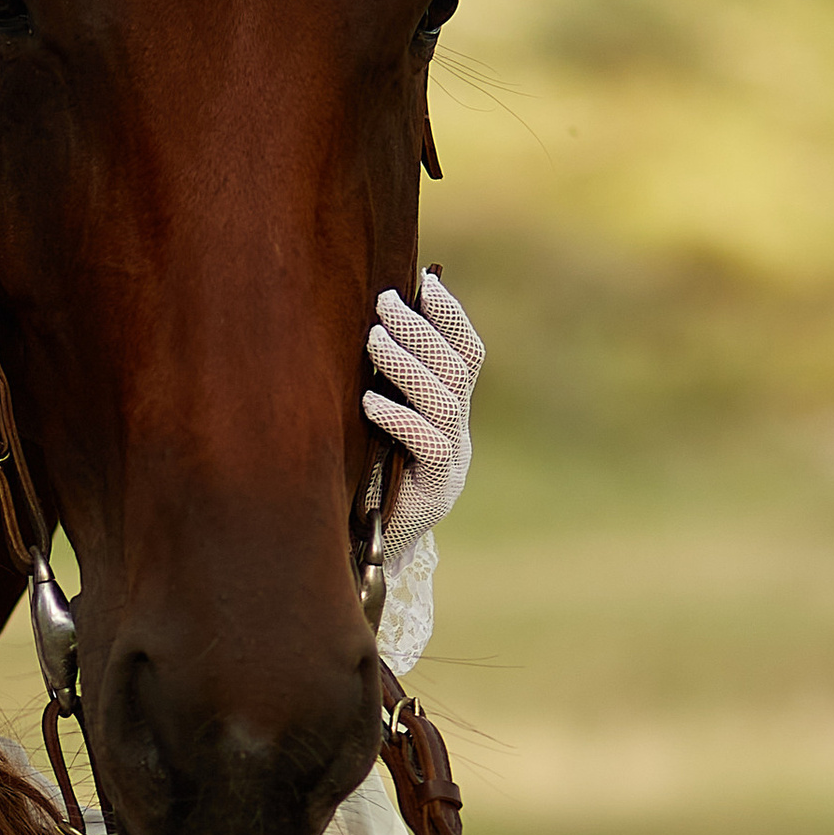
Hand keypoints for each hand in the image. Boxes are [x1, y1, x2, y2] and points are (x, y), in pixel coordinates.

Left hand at [362, 271, 483, 569]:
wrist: (371, 552)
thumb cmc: (366, 479)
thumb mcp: (376, 426)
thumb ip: (383, 386)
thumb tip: (368, 323)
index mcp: (452, 413)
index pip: (467, 354)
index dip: (452, 317)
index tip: (427, 282)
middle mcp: (459, 434)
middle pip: (455, 370)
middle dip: (421, 329)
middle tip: (384, 302)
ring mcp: (452, 463)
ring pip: (443, 401)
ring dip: (407, 364)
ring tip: (373, 340)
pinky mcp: (434, 492)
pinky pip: (428, 445)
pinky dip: (398, 418)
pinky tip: (369, 403)